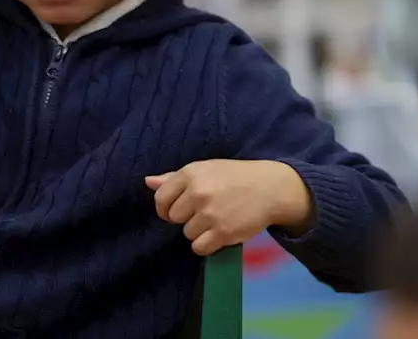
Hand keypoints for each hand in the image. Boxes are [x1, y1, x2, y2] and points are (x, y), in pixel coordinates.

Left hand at [145, 159, 313, 255]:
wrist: (269, 188)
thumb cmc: (233, 177)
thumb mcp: (204, 170)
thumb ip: (174, 178)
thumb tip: (147, 182)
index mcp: (191, 174)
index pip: (161, 198)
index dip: (166, 208)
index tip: (176, 211)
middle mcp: (198, 193)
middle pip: (174, 218)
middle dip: (186, 218)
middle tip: (204, 212)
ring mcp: (210, 214)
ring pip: (187, 234)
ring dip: (199, 231)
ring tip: (216, 220)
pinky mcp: (223, 232)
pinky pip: (199, 248)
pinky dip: (206, 245)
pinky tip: (218, 234)